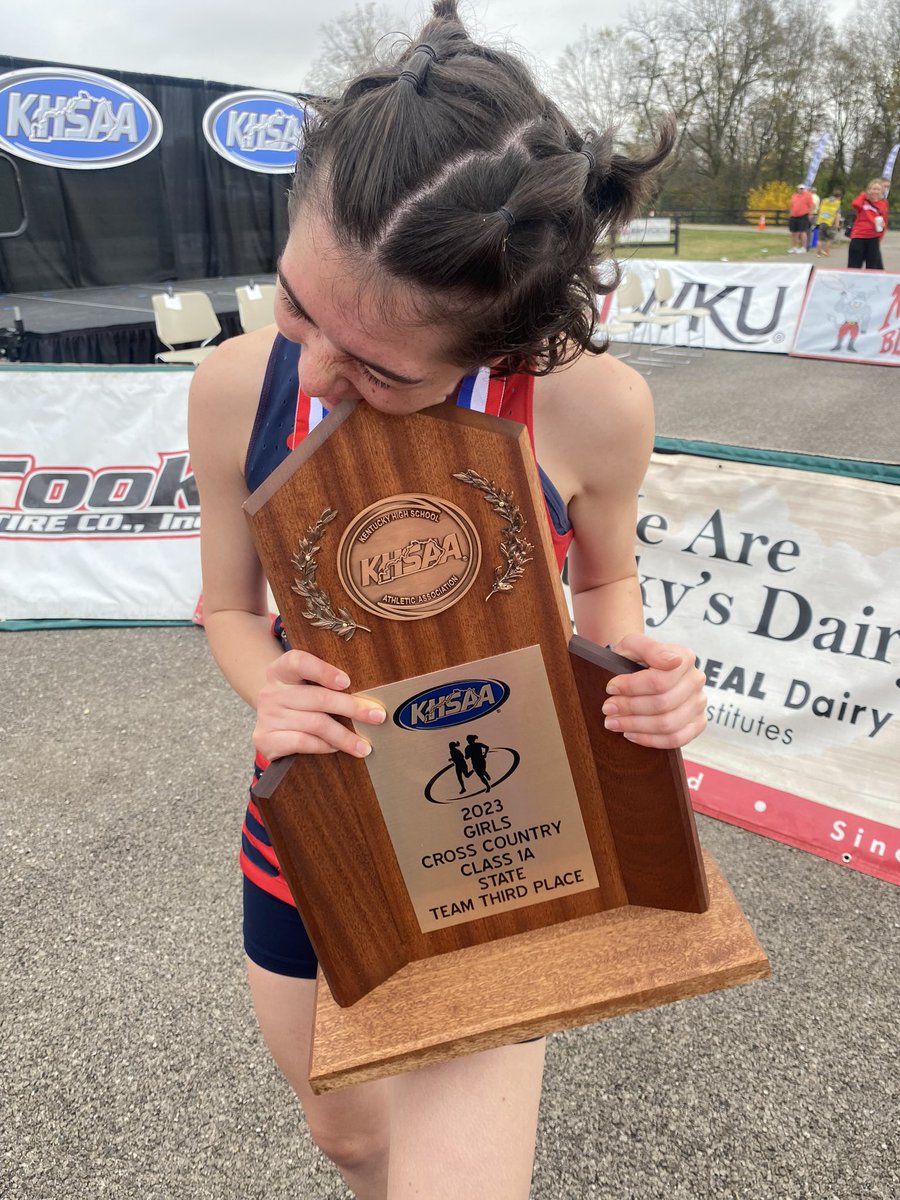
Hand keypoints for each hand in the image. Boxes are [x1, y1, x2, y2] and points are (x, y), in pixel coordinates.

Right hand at [253, 649, 384, 761]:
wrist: (270, 720)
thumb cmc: (299, 698)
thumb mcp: (307, 685)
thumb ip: (329, 684)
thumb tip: (370, 700)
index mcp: (281, 670)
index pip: (298, 662)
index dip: (323, 671)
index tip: (347, 682)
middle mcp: (271, 691)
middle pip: (317, 697)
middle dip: (352, 708)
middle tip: (377, 717)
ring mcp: (267, 716)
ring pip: (315, 724)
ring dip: (345, 736)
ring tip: (364, 745)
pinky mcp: (266, 739)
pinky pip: (302, 742)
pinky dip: (324, 746)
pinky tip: (337, 748)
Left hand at [600, 632, 706, 748]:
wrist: (642, 669)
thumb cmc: (635, 658)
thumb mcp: (634, 644)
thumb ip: (649, 647)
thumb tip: (673, 662)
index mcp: (685, 658)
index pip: (659, 681)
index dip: (631, 688)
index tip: (610, 688)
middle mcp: (696, 680)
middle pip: (662, 704)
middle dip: (630, 708)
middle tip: (607, 709)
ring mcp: (699, 703)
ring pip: (668, 724)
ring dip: (636, 726)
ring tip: (614, 723)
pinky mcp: (697, 723)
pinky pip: (676, 739)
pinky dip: (650, 740)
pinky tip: (631, 734)